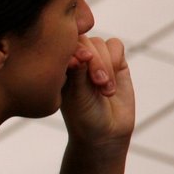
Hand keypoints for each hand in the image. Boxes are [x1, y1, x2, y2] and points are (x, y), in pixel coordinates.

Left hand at [61, 35, 134, 151]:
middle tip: (98, 82)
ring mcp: (96, 59)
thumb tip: (81, 51)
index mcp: (57, 65)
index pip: (63, 43)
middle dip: (94, 61)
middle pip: (84, 41)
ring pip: (100, 43)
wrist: (105, 132)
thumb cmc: (83, 116)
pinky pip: (116, 46)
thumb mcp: (76, 94)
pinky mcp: (116, 62)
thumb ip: (78, 72)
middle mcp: (75, 59)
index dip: (74, 49)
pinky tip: (112, 83)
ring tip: (105, 89)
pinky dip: (116, 60)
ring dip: (105, 65)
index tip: (79, 62)